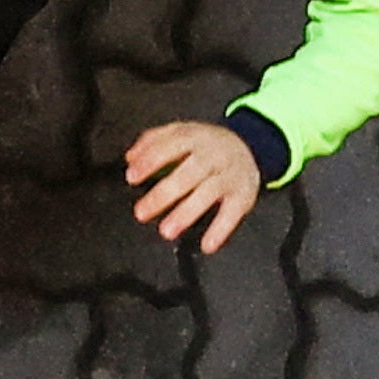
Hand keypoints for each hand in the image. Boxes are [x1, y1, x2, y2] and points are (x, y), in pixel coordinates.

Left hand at [126, 117, 267, 250]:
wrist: (248, 148)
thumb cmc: (206, 146)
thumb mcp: (182, 133)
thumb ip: (153, 141)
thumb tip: (130, 158)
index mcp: (194, 137)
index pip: (169, 146)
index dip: (149, 161)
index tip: (132, 177)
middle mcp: (213, 154)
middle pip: (188, 173)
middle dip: (163, 194)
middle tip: (141, 212)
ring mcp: (230, 175)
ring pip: (208, 193)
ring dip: (186, 213)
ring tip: (167, 231)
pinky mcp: (244, 195)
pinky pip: (233, 213)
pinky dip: (220, 230)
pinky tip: (207, 244)